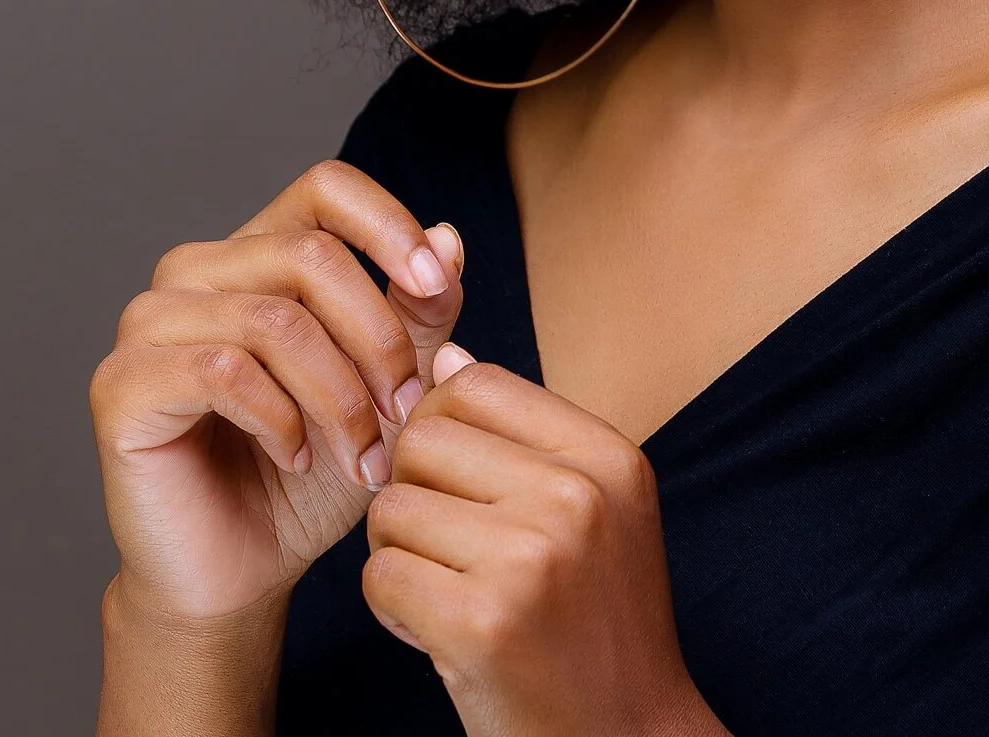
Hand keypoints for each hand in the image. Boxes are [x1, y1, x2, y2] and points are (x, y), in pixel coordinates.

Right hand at [90, 160, 465, 624]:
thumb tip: (447, 236)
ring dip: (340, 395)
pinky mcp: (122, 383)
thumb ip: (417, 311)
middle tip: (408, 409)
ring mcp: (149, 322)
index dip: (387, 225)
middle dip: (378, 337)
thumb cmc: (310, 476)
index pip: (326, 187)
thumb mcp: (384, 385)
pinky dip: (281, 419)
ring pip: (276, 319)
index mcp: (257, 250)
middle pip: (312, 255)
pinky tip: (297, 455)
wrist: (240, 574)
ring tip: (365, 453)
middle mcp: (196, 270)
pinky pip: (225, 370)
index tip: (436, 288)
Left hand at [363, 348, 726, 736]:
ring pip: (391, 507)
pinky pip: (379, 574)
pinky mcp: (481, 623)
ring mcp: (531, 559)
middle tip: (446, 548)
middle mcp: (577, 496)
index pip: (475, 383)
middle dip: (412, 492)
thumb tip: (445, 357)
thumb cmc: (597, 624)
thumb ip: (524, 434)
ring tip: (447, 591)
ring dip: (398, 553)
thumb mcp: (596, 512)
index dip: (441, 428)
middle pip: (421, 438)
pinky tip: (434, 632)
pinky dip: (390, 608)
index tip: (456, 483)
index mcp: (608, 457)